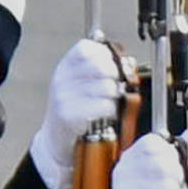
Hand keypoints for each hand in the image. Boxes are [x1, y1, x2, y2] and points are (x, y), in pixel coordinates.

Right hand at [28, 36, 127, 188]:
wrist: (57, 140)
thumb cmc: (75, 109)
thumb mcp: (83, 82)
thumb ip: (104, 68)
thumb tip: (130, 63)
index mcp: (66, 66)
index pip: (88, 48)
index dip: (105, 56)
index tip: (110, 67)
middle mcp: (62, 79)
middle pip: (102, 66)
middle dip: (116, 77)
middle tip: (115, 88)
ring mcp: (64, 97)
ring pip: (107, 87)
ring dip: (115, 98)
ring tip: (110, 104)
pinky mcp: (70, 116)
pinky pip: (104, 107)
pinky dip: (111, 112)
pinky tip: (106, 115)